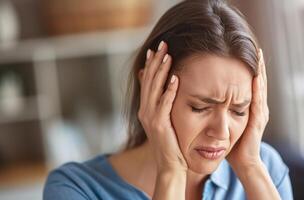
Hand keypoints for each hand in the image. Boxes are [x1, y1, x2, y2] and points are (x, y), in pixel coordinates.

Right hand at [137, 41, 187, 172]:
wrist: (169, 165)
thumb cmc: (170, 143)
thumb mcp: (163, 121)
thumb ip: (161, 104)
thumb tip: (164, 87)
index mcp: (146, 108)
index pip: (147, 81)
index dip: (151, 65)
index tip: (155, 49)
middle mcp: (145, 110)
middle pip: (149, 81)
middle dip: (156, 61)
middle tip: (162, 44)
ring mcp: (150, 117)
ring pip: (155, 89)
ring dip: (161, 71)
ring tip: (168, 55)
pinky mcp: (159, 124)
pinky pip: (165, 103)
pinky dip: (170, 90)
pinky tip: (176, 78)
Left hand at [227, 49, 268, 169]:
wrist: (242, 161)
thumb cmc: (232, 142)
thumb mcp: (225, 120)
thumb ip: (220, 108)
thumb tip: (206, 97)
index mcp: (247, 106)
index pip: (249, 82)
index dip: (247, 67)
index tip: (242, 52)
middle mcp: (256, 106)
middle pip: (257, 80)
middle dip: (256, 64)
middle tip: (255, 47)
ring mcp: (259, 112)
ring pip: (260, 86)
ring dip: (259, 70)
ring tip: (258, 55)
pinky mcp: (258, 119)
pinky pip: (258, 100)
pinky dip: (257, 87)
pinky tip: (255, 75)